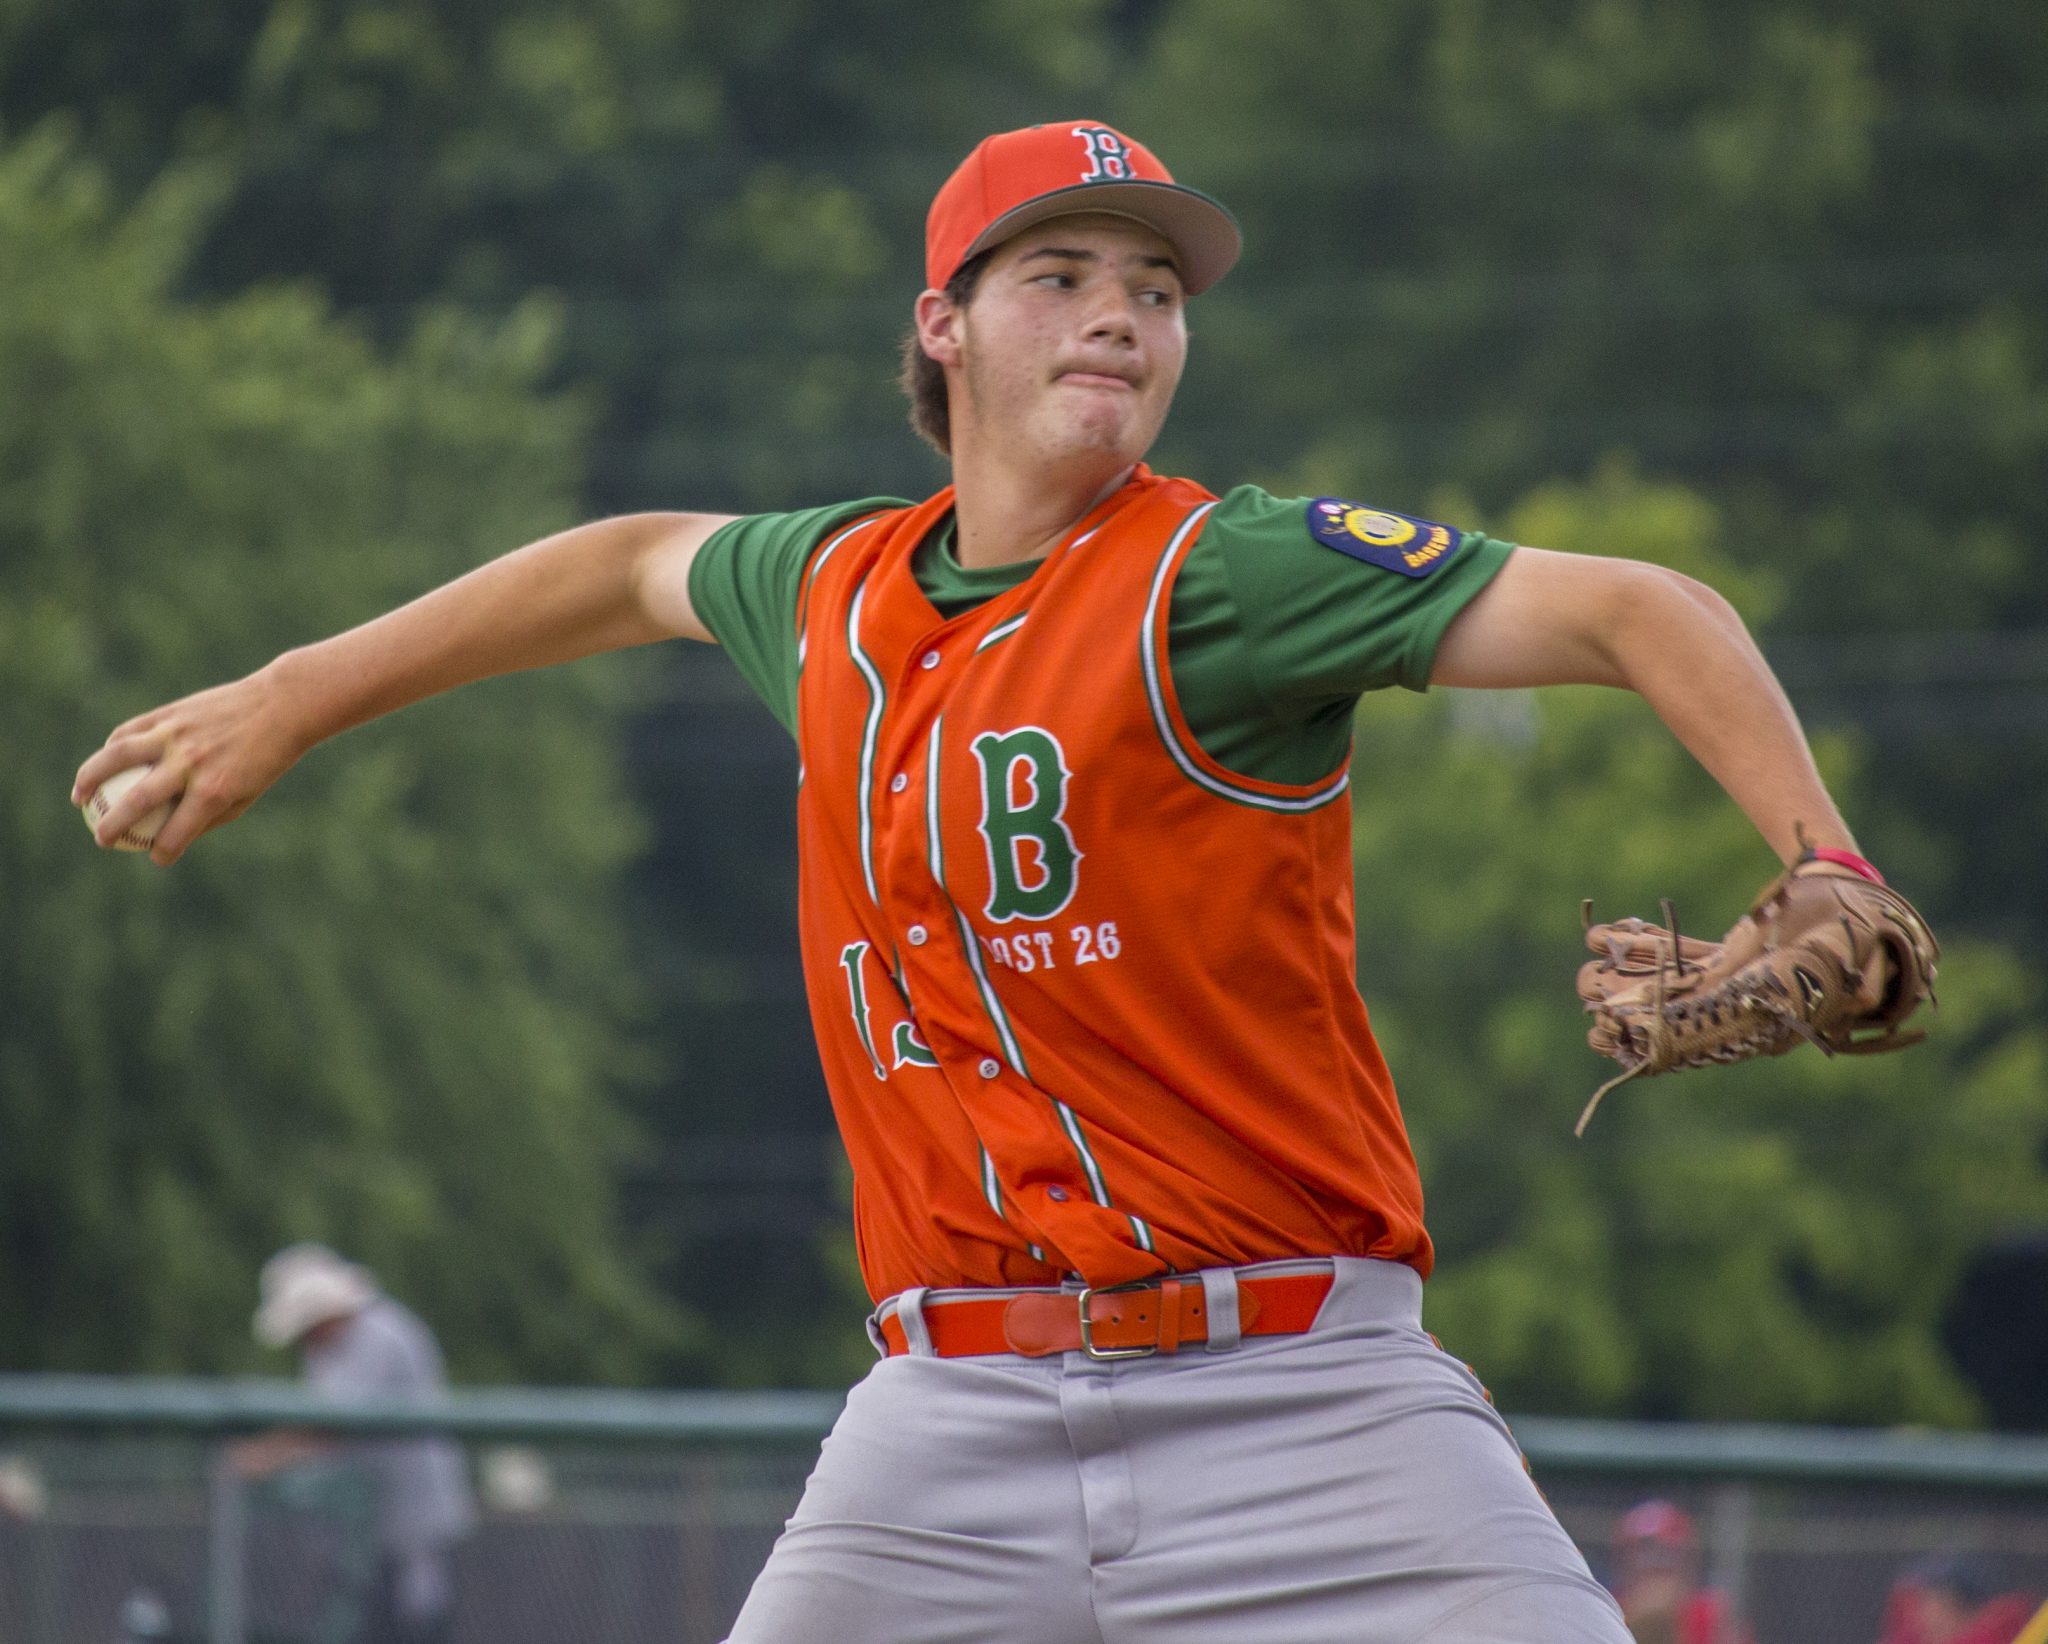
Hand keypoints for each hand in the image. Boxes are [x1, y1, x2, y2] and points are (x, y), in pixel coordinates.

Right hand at [72, 663, 312, 865]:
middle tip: (103, 840)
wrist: (281, 706)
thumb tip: (175, 838)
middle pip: (136, 801)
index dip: (163, 852)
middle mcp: (190, 765)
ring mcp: (177, 736)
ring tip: (78, 798)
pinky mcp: (170, 714)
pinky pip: (130, 732)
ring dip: (89, 780)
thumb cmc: (266, 758)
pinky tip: (102, 764)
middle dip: (113, 827)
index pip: (176, 833)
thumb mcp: (247, 794)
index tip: (157, 857)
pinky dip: (111, 748)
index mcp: (214, 791)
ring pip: (117, 758)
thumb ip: (209, 816)